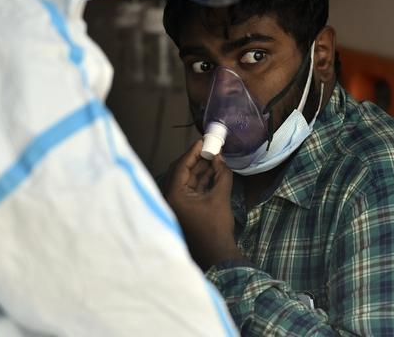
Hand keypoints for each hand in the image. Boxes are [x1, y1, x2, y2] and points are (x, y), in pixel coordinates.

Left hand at [165, 140, 244, 269]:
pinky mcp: (186, 209)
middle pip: (181, 171)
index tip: (204, 140)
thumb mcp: (220, 197)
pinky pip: (192, 188)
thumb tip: (220, 158)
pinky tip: (214, 170)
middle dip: (196, 158)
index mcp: (174, 195)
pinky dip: (202, 179)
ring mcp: (178, 204)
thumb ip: (221, 174)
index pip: (181, 166)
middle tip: (209, 146)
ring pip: (187, 179)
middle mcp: (171, 198)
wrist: (218, 254)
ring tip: (215, 155)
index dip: (193, 151)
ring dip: (201, 168)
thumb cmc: (216, 227)